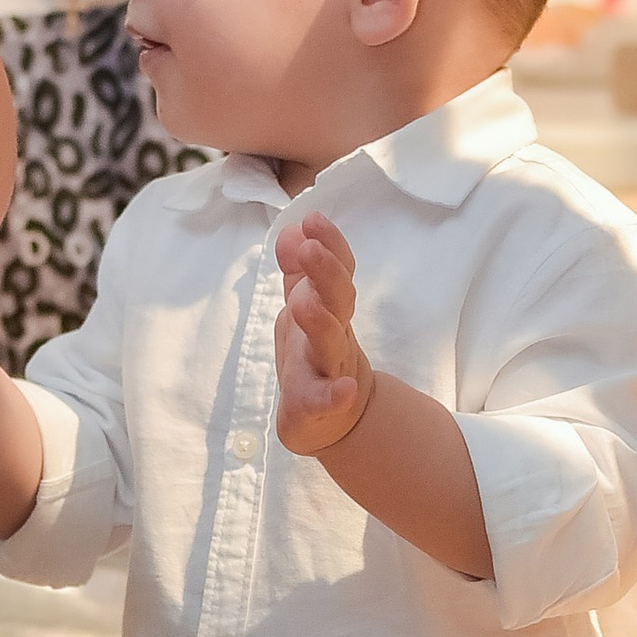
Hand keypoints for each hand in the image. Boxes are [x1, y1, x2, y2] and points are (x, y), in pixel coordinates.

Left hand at [274, 210, 374, 455]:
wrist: (332, 418)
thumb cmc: (315, 356)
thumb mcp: (305, 306)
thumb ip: (298, 271)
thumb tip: (293, 230)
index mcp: (328, 308)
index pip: (335, 270)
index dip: (329, 244)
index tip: (313, 219)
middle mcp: (333, 334)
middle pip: (337, 299)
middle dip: (325, 273)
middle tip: (310, 248)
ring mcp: (329, 369)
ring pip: (330, 342)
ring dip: (320, 321)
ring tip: (303, 302)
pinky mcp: (318, 405)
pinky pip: (328, 400)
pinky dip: (337, 395)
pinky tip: (344, 390)